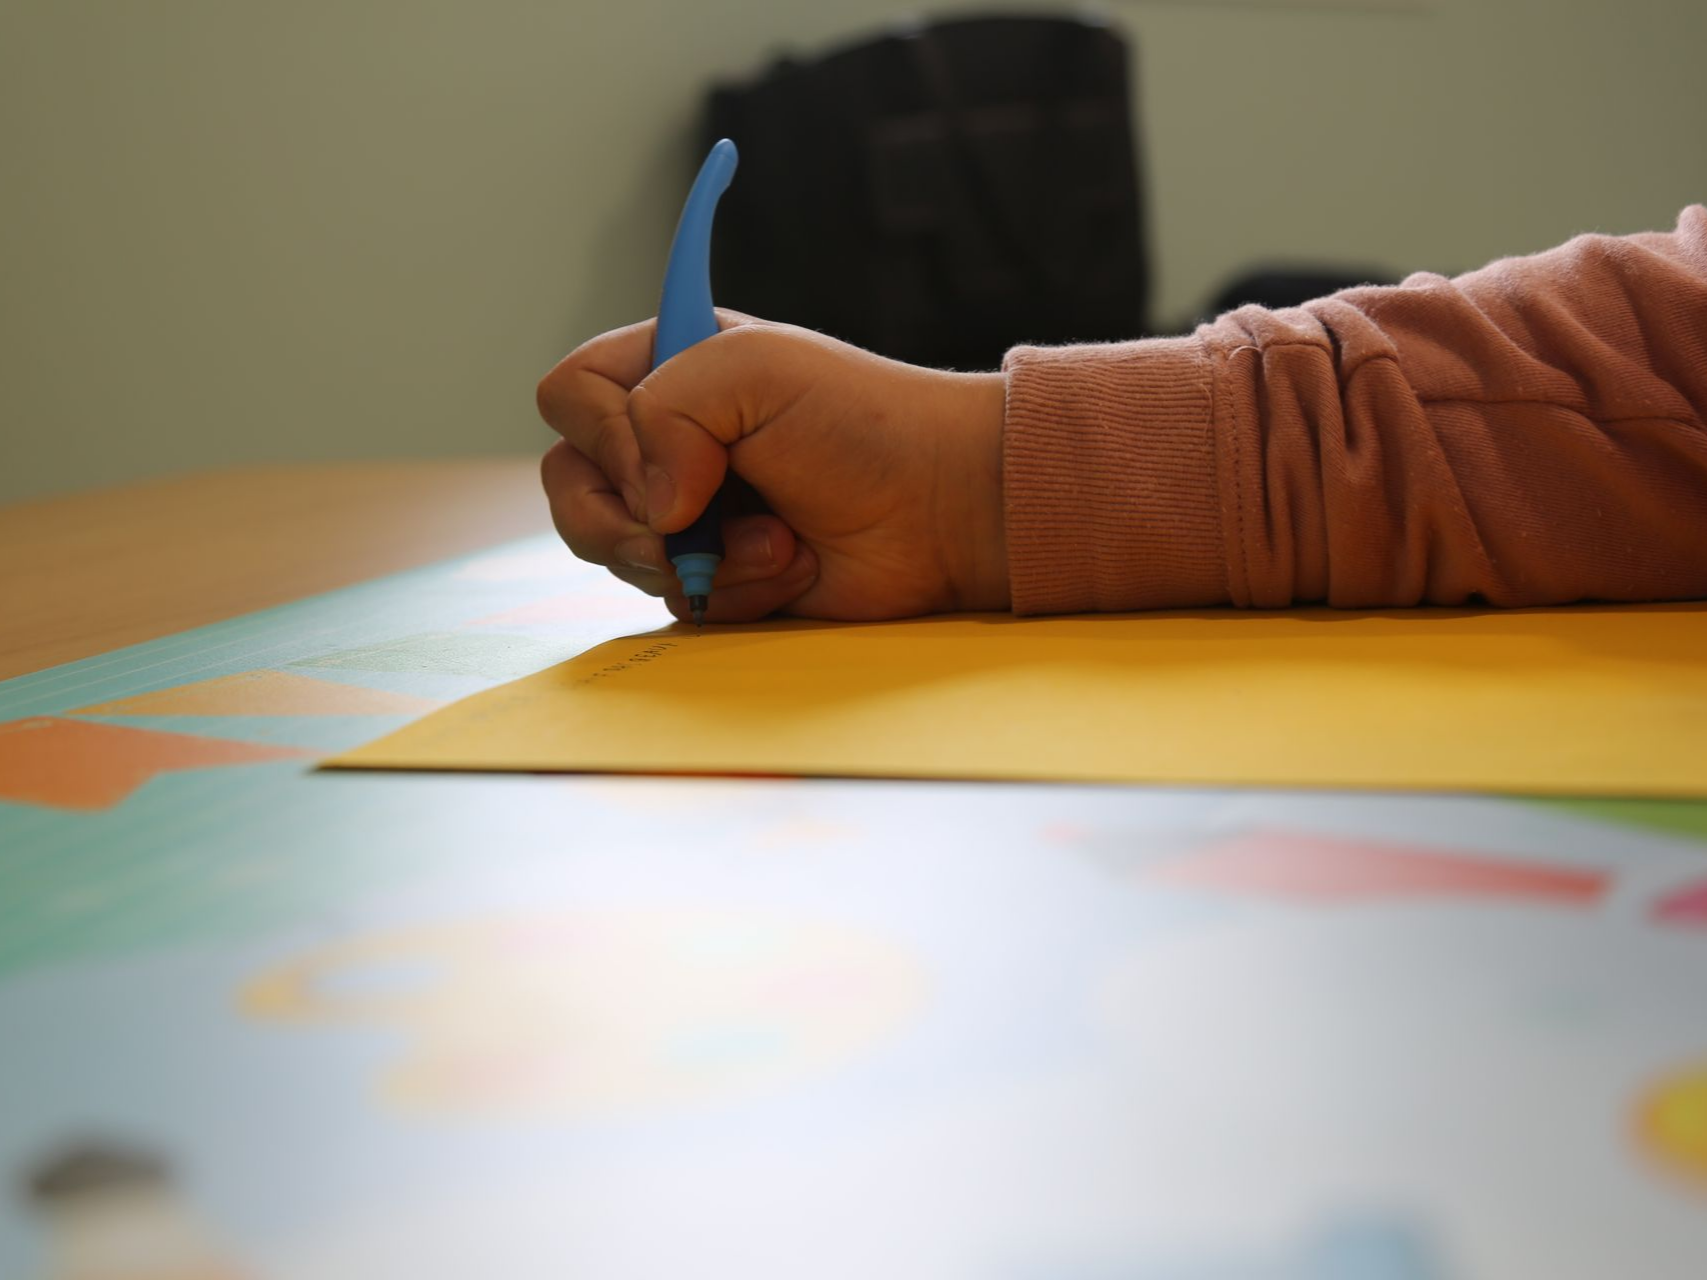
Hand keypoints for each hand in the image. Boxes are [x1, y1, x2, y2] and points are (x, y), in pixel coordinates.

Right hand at [536, 313, 1008, 623]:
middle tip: (695, 519)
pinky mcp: (719, 577)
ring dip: (698, 555)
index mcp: (669, 371)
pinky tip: (792, 564)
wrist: (943, 510)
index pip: (567, 395)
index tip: (675, 452)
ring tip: (776, 537)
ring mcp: (689, 515)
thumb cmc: (864, 424)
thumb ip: (665, 410)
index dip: (603, 432)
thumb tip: (653, 504)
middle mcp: (668, 442)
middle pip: (571, 488)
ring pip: (617, 553)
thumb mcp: (753, 370)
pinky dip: (734, 590)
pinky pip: (675, 600)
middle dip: (630, 518)